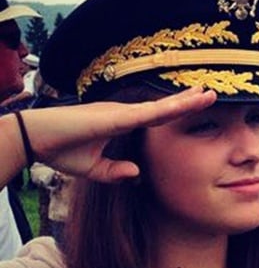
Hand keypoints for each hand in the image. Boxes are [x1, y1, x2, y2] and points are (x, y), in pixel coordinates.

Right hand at [19, 86, 216, 182]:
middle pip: (165, 107)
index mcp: (122, 123)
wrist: (37, 141)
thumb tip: (137, 175)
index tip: (197, 105)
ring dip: (186, 101)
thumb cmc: (61, 151)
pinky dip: (168, 110)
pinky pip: (148, 114)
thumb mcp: (95, 169)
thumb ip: (116, 173)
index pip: (158, 117)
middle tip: (212, 92)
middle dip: (189, 100)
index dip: (178, 110)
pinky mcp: (116, 117)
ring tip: (209, 93)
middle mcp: (125, 114)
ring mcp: (122, 113)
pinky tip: (185, 106)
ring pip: (161, 107)